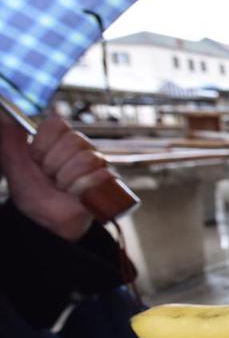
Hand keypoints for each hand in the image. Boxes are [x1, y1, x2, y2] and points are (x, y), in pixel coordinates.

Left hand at [0, 116, 111, 240]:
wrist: (45, 220)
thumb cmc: (32, 193)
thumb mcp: (14, 165)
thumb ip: (10, 139)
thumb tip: (6, 117)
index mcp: (59, 140)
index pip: (58, 124)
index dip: (44, 144)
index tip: (36, 160)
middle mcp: (81, 148)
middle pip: (74, 140)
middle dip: (54, 164)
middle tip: (50, 177)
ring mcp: (97, 163)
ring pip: (87, 158)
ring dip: (67, 179)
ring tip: (62, 188)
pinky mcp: (109, 181)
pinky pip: (102, 175)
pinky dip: (82, 188)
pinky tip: (75, 195)